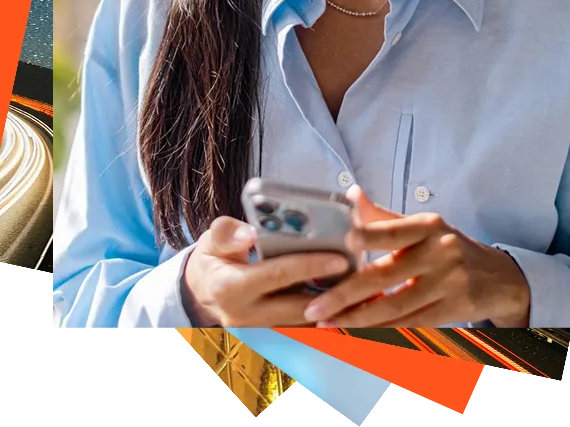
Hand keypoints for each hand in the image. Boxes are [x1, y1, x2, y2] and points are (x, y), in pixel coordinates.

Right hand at [183, 216, 350, 326]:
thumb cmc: (214, 258)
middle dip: (334, 294)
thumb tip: (250, 233)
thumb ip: (227, 233)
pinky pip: (304, 329)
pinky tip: (352, 305)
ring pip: (306, 324)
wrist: (202, 292)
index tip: (340, 258)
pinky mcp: (271, 336)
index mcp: (232, 287)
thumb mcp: (212, 239)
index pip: (278, 274)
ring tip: (367, 294)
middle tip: (364, 277)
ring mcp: (259, 331)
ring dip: (336, 310)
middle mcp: (246, 316)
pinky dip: (328, 318)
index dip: (311, 266)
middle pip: (299, 306)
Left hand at [301, 186, 530, 327]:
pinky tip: (356, 334)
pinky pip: (408, 325)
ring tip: (326, 324)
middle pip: (386, 275)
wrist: (498, 278)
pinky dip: (380, 331)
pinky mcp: (452, 312)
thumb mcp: (423, 226)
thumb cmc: (447, 246)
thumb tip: (350, 194)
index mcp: (428, 226)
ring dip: (356, 319)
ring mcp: (448, 284)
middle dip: (346, 294)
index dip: (369, 235)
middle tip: (315, 307)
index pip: (393, 230)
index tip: (344, 242)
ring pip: (394, 307)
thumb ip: (383, 217)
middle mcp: (440, 252)